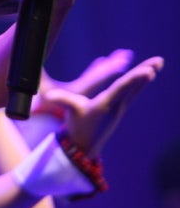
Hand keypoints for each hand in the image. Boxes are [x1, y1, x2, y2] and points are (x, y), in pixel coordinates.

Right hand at [39, 56, 163, 157]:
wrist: (85, 146)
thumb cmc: (77, 127)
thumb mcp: (70, 112)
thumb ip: (62, 100)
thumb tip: (48, 95)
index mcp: (105, 104)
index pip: (121, 88)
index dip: (134, 79)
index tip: (148, 71)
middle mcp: (116, 105)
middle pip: (133, 86)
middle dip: (145, 72)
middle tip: (159, 61)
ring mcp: (120, 107)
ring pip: (135, 87)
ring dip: (146, 75)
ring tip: (158, 63)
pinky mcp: (119, 108)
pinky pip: (133, 91)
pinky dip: (140, 81)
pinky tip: (148, 75)